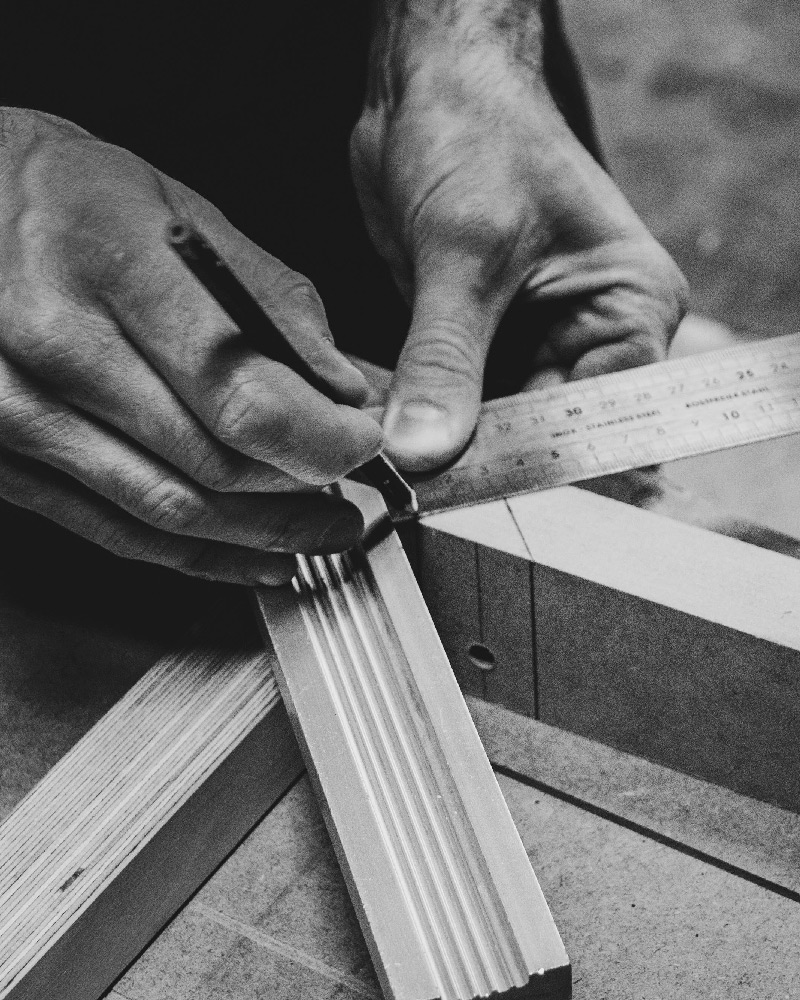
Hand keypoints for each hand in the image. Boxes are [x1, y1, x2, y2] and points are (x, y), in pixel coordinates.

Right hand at [0, 110, 381, 583]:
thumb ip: (276, 304)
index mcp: (111, 268)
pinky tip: (257, 557)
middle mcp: (56, 349)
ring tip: (325, 530)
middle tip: (358, 487)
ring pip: (169, 511)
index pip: (240, 391)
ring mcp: (19, 414)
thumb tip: (348, 388)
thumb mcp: (185, 213)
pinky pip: (118, 530)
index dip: (320, 438)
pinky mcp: (7, 462)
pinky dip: (199, 554)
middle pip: (212, 463)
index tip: (367, 443)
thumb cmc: (70, 195)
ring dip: (263, 533)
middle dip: (305, 489)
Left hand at [351, 4, 687, 470]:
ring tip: (399, 454)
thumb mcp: (465, 249)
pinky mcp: (483, 340)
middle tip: (424, 479)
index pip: (604, 414)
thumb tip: (426, 449)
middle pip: (547, 427)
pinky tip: (390, 426)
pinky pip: (458, 398)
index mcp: (629, 306)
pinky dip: (426, 414)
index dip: (543, 452)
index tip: (476, 479)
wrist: (428, 88)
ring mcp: (535, 339)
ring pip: (496, 421)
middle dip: (487, 452)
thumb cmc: (476, 134)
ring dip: (449, 437)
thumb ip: (447, 356)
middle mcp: (592, 332)